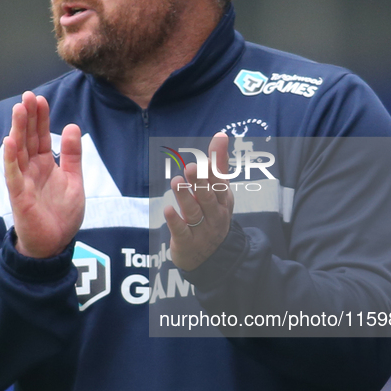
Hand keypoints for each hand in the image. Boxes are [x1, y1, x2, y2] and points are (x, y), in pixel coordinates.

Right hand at [3, 91, 84, 257]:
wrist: (55, 244)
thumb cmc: (61, 214)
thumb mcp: (74, 180)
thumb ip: (73, 155)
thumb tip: (72, 125)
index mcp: (44, 164)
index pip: (41, 136)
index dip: (40, 118)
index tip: (40, 99)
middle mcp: (31, 169)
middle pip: (28, 138)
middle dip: (28, 117)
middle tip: (28, 96)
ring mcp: (23, 181)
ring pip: (18, 151)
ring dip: (17, 130)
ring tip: (19, 110)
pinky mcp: (19, 196)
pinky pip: (13, 174)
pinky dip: (10, 158)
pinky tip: (9, 141)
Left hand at [164, 132, 233, 270]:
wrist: (211, 256)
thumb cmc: (213, 214)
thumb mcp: (219, 191)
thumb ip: (218, 164)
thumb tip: (221, 134)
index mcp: (223, 200)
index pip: (220, 184)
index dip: (214, 171)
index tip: (208, 156)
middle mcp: (215, 215)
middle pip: (208, 197)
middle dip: (199, 183)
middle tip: (190, 168)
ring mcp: (202, 230)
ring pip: (193, 212)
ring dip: (185, 197)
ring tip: (176, 182)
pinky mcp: (187, 242)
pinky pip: (181, 231)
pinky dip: (174, 221)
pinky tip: (167, 210)